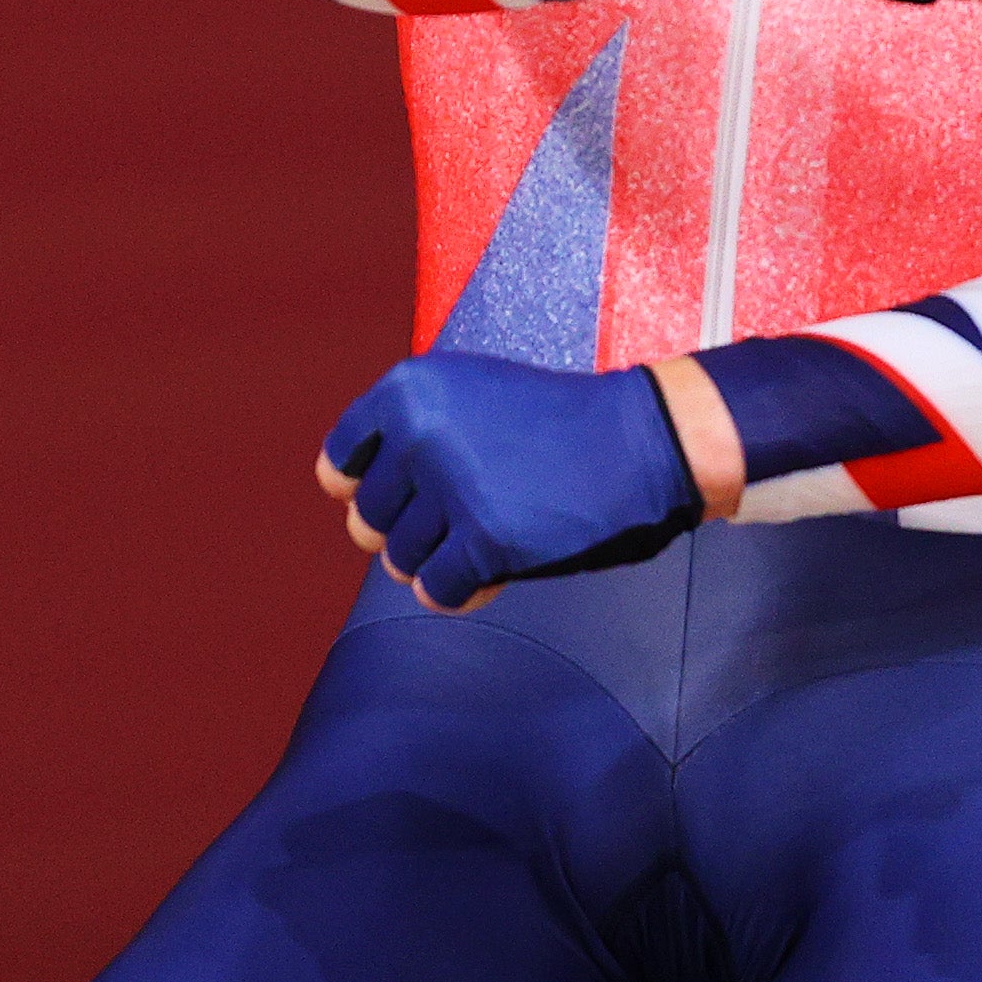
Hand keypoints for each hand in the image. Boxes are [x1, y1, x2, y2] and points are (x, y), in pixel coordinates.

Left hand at [315, 353, 704, 612]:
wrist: (641, 441)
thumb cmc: (554, 423)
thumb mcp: (468, 391)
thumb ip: (406, 426)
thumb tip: (346, 490)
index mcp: (408, 388)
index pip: (340, 465)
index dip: (361, 490)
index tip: (396, 500)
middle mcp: (419, 433)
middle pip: (367, 520)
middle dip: (409, 530)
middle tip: (461, 517)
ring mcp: (451, 488)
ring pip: (400, 561)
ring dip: (440, 559)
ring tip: (487, 533)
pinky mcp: (485, 541)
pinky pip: (436, 592)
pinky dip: (463, 590)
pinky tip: (494, 569)